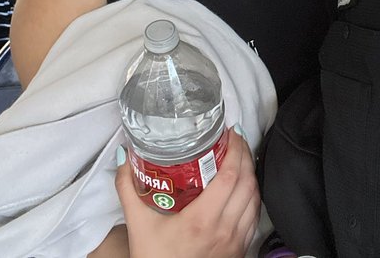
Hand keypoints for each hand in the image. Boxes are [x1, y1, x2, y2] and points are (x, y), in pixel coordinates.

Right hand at [115, 129, 259, 257]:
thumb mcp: (137, 224)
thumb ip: (127, 188)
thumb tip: (124, 157)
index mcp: (202, 220)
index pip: (230, 176)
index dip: (235, 150)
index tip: (231, 133)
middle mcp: (225, 230)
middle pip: (247, 183)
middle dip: (245, 155)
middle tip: (235, 140)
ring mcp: (236, 241)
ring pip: (255, 199)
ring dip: (251, 175)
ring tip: (240, 158)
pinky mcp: (240, 250)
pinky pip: (254, 217)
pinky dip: (252, 197)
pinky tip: (242, 188)